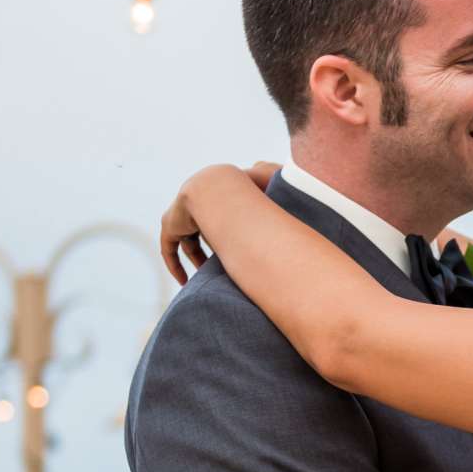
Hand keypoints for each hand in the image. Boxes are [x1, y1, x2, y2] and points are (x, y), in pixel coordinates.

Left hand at [160, 161, 275, 285]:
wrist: (221, 191)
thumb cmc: (254, 191)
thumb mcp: (271, 193)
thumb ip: (280, 196)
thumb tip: (303, 210)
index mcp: (222, 190)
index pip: (224, 214)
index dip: (231, 233)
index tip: (240, 251)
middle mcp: (200, 198)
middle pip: (205, 228)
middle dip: (213, 248)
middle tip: (226, 267)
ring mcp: (183, 209)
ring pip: (188, 240)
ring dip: (197, 259)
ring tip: (207, 277)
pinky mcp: (171, 222)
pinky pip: (169, 247)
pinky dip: (174, 264)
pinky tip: (184, 281)